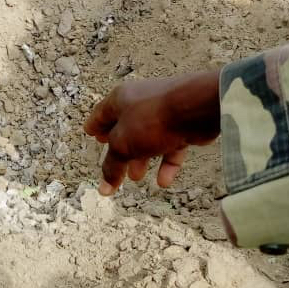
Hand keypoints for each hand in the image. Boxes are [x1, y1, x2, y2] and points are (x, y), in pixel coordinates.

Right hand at [84, 72, 221, 194]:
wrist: (197, 108)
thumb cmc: (153, 118)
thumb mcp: (123, 145)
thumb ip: (112, 166)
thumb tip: (103, 187)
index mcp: (120, 100)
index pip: (101, 114)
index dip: (95, 126)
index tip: (90, 134)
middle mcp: (141, 103)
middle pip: (126, 129)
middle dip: (120, 150)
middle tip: (115, 164)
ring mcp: (163, 113)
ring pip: (148, 139)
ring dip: (141, 159)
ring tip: (136, 177)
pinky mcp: (183, 124)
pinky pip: (170, 146)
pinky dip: (166, 163)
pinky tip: (163, 181)